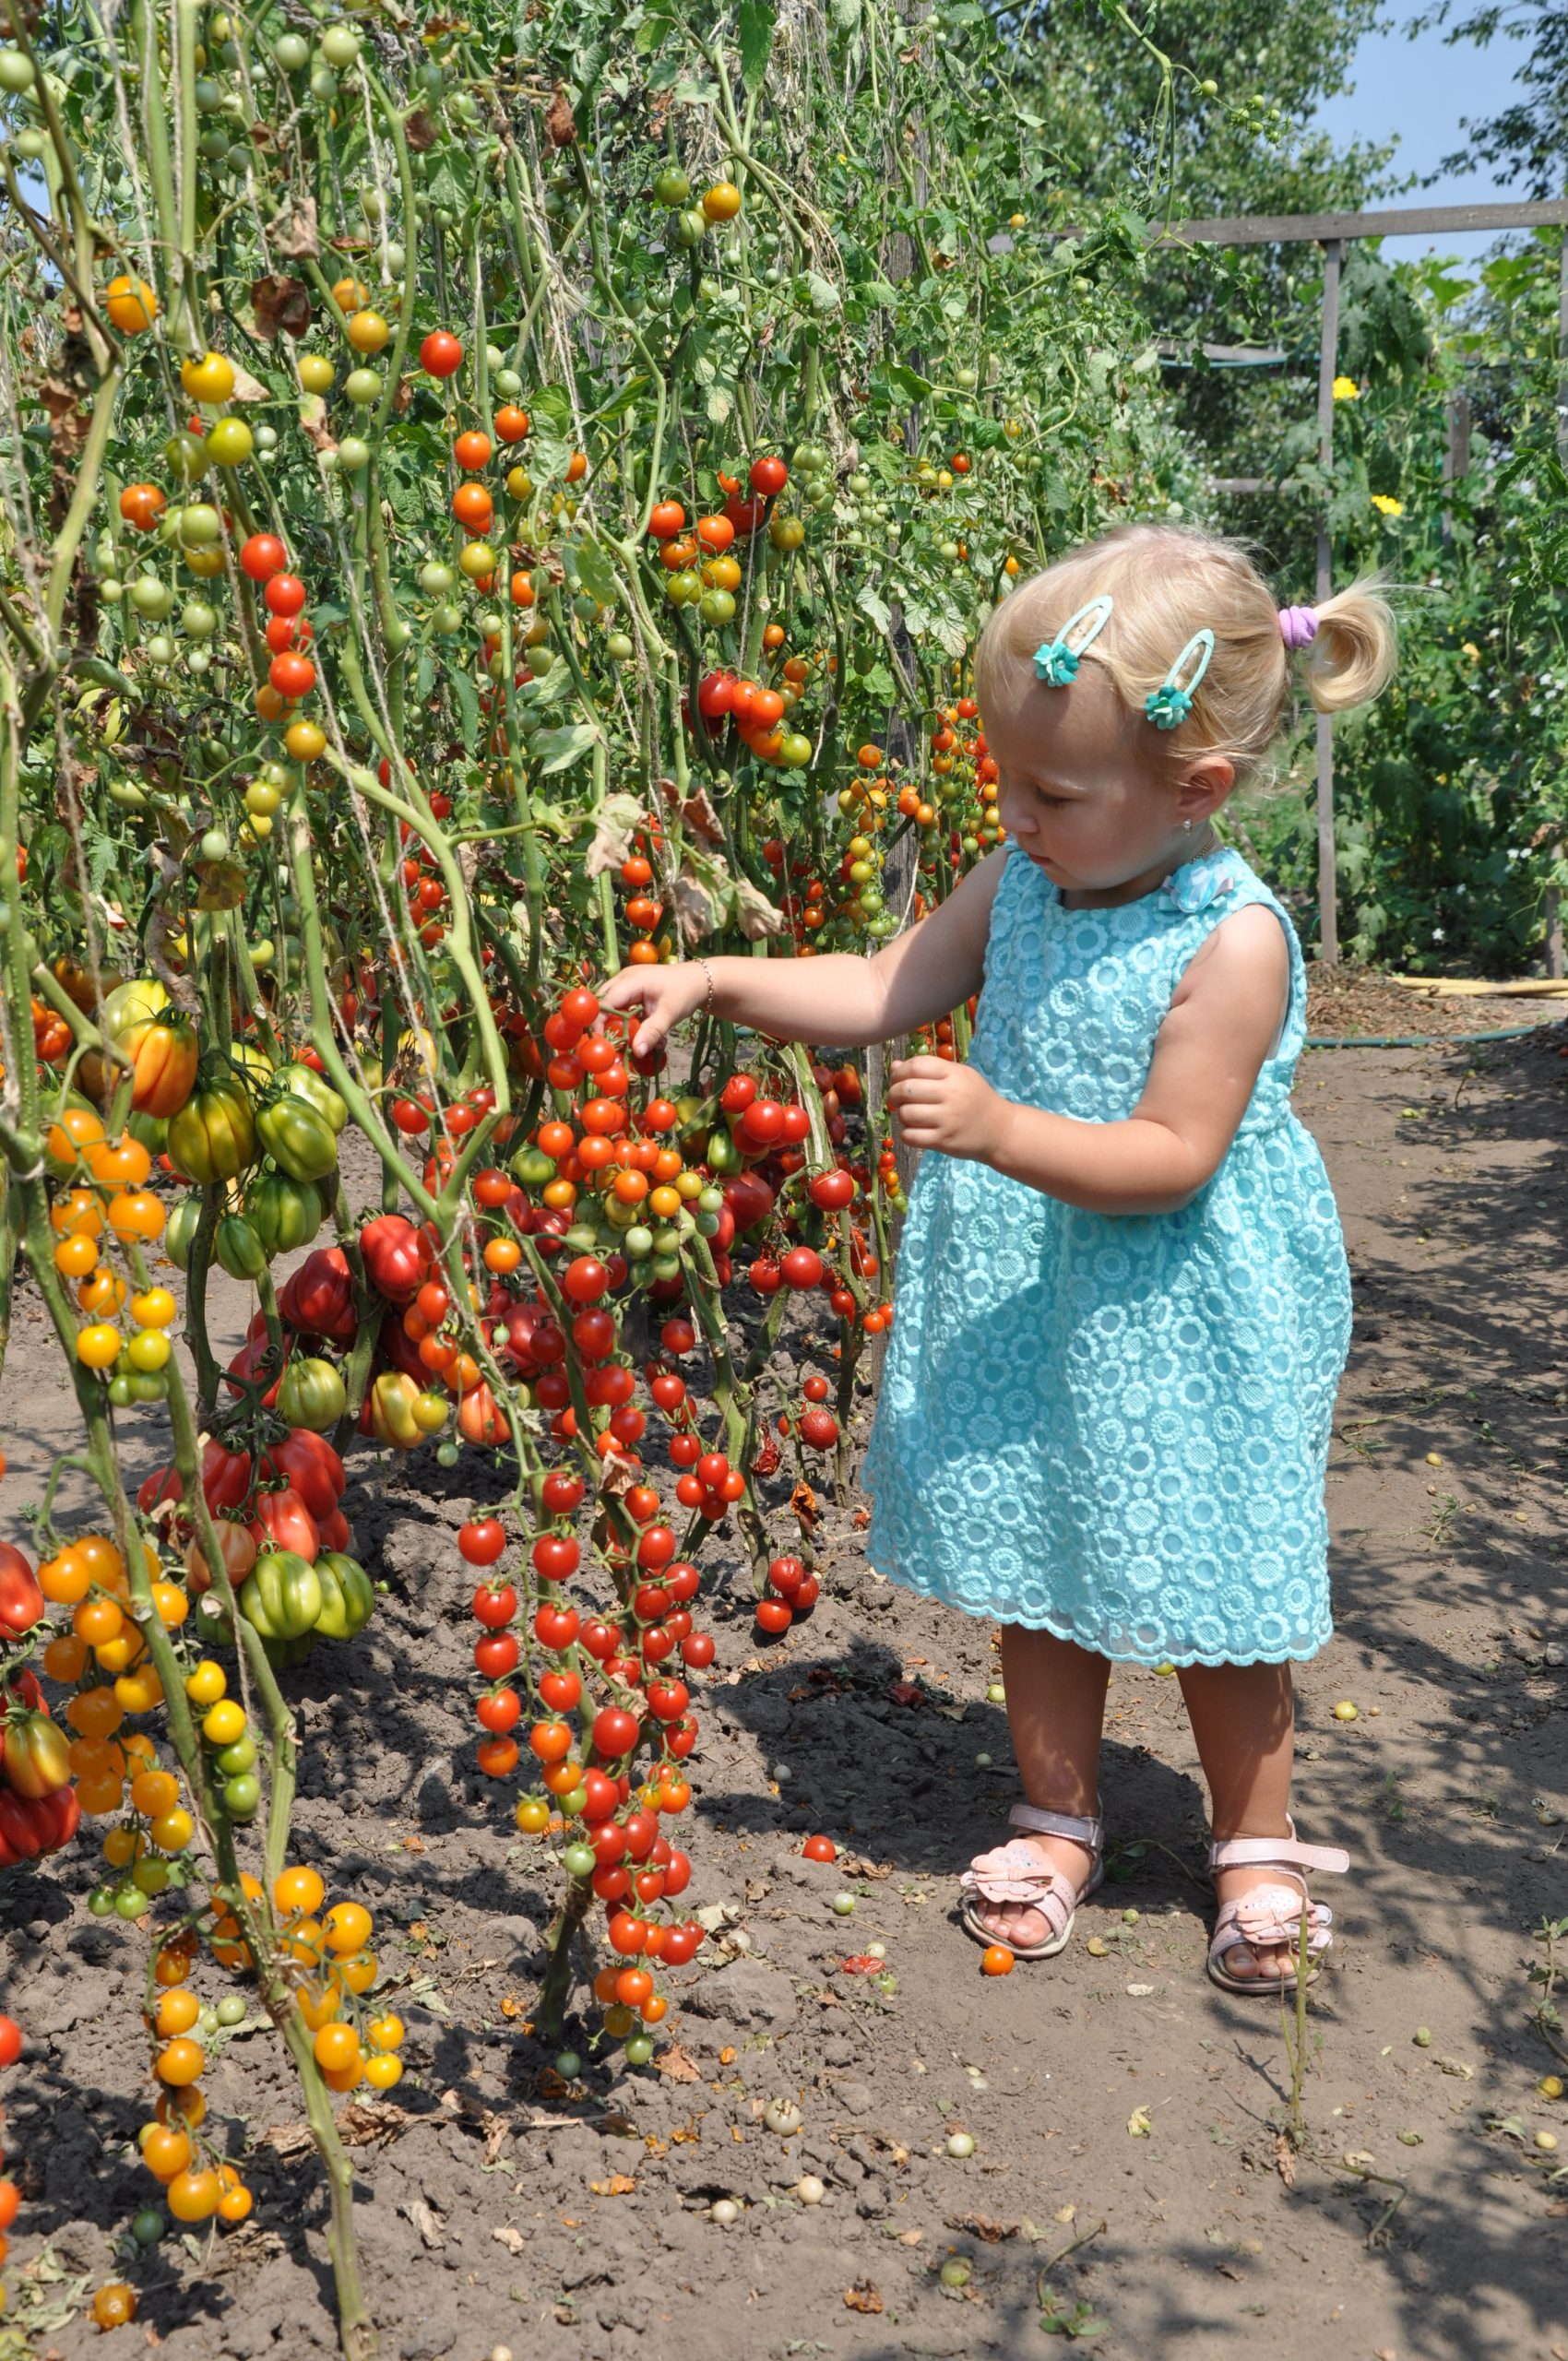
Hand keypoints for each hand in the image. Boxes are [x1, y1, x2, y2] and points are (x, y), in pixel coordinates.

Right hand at [599, 960, 708, 1058]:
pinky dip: (623, 1021)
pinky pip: (619, 1005)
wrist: (699, 980)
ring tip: (620, 1043)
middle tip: (607, 1046)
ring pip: (609, 1004)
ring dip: (613, 1023)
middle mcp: (623, 979)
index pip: (605, 1002)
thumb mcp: (670, 1014)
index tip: (600, 1044)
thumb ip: (653, 1032)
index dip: (598, 1022)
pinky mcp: (630, 990)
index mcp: (631, 981)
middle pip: (601, 1002)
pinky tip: (633, 1034)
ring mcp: (626, 983)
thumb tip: (637, 1052)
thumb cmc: (685, 993)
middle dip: (602, 1024)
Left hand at [888, 1056, 1010, 1162]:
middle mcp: (951, 1095)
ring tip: (910, 1115)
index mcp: (955, 1075)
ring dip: (901, 1115)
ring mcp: (947, 1120)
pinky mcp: (943, 1141)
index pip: (916, 1066)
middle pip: (906, 1089)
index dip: (899, 1072)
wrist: (1000, 1130)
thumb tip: (895, 1066)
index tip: (897, 1079)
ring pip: (905, 1114)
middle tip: (897, 1099)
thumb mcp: (959, 1077)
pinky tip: (915, 1130)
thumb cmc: (976, 1099)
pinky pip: (910, 1136)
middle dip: (894, 1094)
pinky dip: (906, 1134)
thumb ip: (929, 1069)